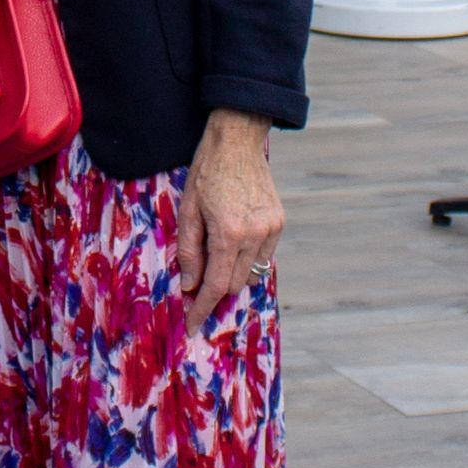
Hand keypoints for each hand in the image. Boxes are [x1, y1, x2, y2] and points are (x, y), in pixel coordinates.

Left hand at [177, 110, 279, 335]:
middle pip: (234, 283)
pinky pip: (263, 255)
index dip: (202, 309)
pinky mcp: (279, 222)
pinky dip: (246, 259)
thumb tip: (189, 286)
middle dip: (214, 291)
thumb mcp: (188, 211)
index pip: (215, 286)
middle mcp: (255, 235)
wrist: (237, 140)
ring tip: (213, 260)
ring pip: (251, 272)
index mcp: (229, 233)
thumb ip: (189, 251)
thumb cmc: (206, 173)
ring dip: (231, 275)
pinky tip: (232, 245)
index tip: (192, 326)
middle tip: (196, 289)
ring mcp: (271, 228)